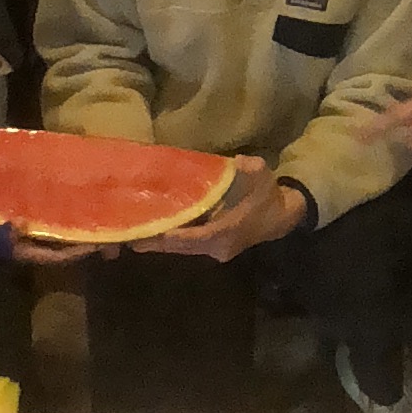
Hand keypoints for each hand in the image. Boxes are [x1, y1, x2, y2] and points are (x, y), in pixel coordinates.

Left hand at [150, 155, 312, 264]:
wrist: (282, 217)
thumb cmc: (268, 195)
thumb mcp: (260, 174)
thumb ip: (248, 167)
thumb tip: (233, 162)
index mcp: (227, 231)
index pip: (194, 238)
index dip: (172, 236)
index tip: (150, 232)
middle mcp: (218, 246)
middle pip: (181, 247)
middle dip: (156, 241)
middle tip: (129, 235)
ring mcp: (215, 250)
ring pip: (183, 248)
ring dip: (160, 242)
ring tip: (134, 234)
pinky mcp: (213, 248)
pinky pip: (188, 245)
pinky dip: (171, 239)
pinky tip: (153, 231)